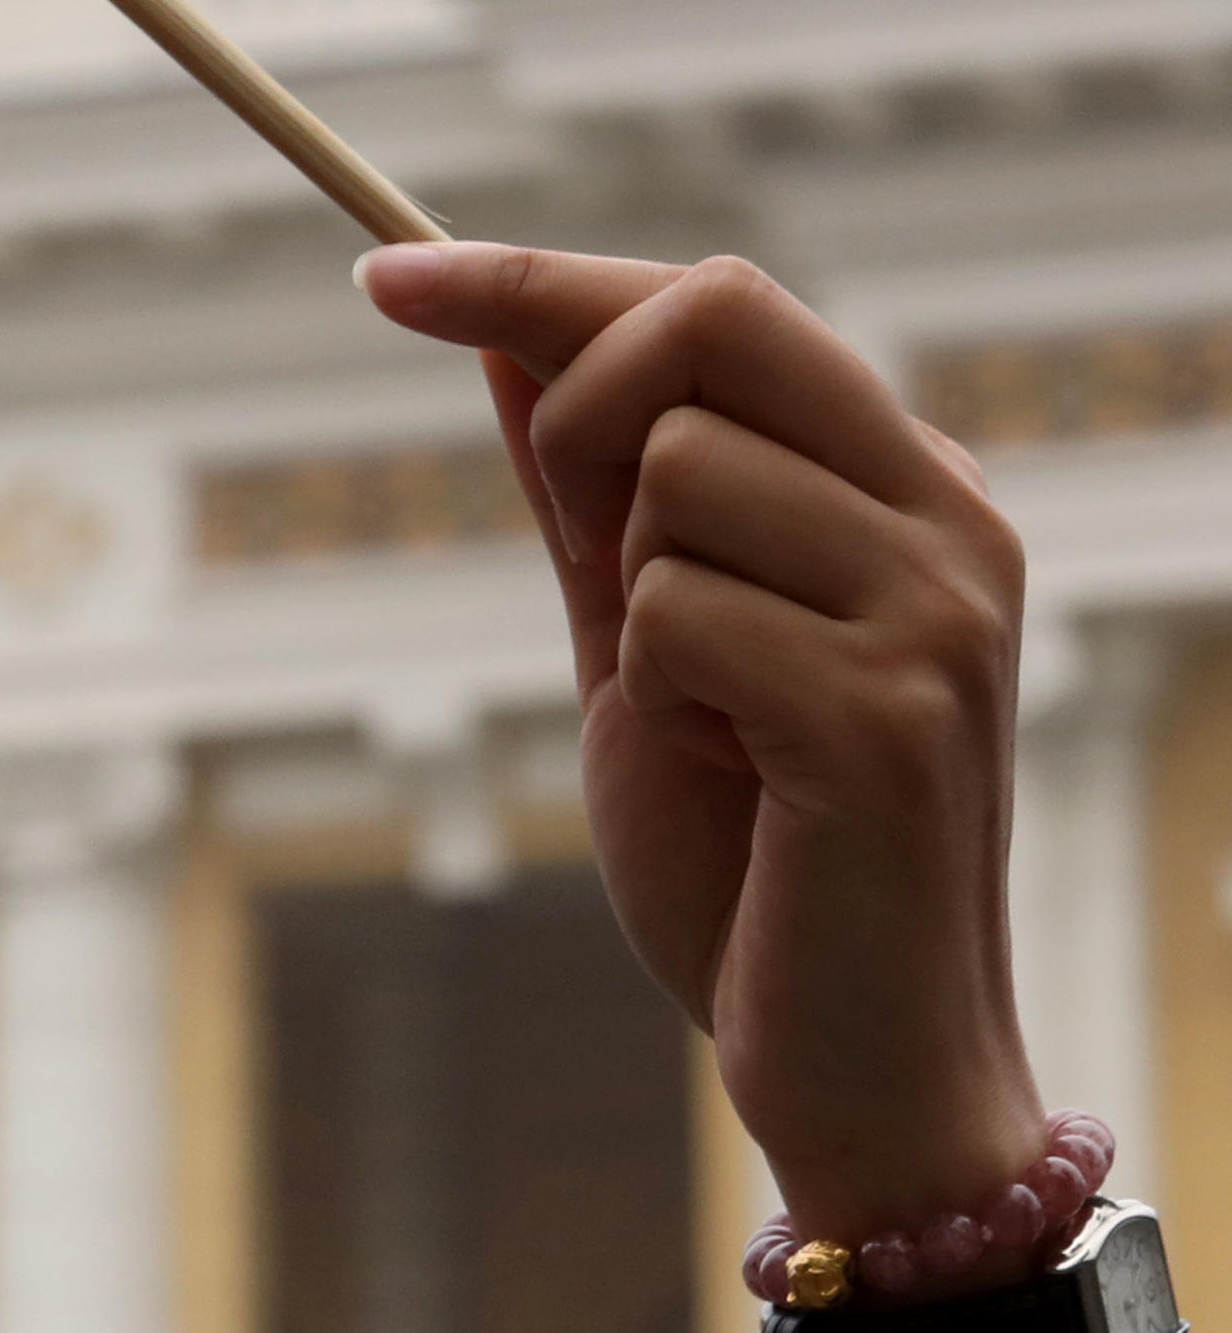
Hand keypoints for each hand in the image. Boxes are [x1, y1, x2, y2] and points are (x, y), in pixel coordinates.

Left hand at [357, 242, 1042, 1239]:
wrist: (854, 1059)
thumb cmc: (752, 857)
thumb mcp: (647, 639)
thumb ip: (592, 493)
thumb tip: (498, 333)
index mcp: (910, 486)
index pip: (718, 297)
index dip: (535, 275)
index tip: (381, 273)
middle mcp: (952, 523)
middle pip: (716, 315)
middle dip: (585, 410)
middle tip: (596, 561)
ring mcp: (937, 613)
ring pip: (675, 473)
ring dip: (634, 601)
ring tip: (710, 719)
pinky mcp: (888, 713)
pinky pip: (674, 610)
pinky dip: (657, 694)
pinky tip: (733, 777)